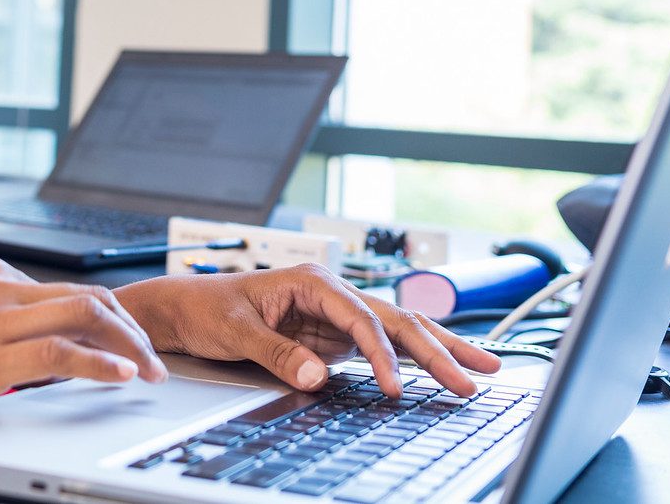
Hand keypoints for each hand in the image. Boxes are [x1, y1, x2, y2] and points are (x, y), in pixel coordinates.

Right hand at [0, 256, 166, 451]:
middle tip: (156, 361)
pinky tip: (121, 377)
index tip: (135, 344)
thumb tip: (52, 347)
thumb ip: (1, 325)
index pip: (72, 288)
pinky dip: (99, 363)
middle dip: (132, 328)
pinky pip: (59, 352)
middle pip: (88, 294)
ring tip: (149, 372)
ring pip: (84, 314)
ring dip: (128, 345)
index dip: (114, 317)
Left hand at [115, 265, 502, 397]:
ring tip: (483, 369)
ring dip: (440, 350)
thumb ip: (277, 353)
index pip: (364, 317)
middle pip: (396, 320)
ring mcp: (336, 314)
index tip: (396, 388)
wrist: (185, 307)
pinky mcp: (333, 335)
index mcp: (312, 280)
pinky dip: (414, 360)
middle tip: (475, 378)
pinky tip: (442, 370)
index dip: (384, 354)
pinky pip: (383, 347)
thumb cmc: (207, 307)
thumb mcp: (236, 331)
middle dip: (439, 349)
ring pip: (399, 330)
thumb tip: (319, 376)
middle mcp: (331, 294)